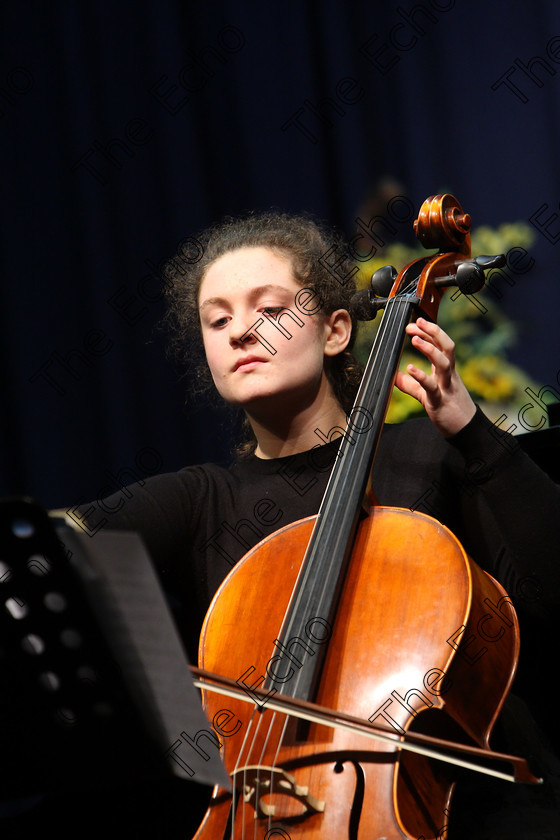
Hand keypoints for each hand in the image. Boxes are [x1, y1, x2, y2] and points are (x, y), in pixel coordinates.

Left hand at [394, 318, 475, 437]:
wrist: (465, 430)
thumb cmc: (448, 408)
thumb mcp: (427, 393)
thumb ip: (412, 384)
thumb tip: (393, 375)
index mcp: (446, 370)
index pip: (441, 344)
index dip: (429, 331)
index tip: (414, 323)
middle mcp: (449, 375)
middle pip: (447, 346)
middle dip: (433, 331)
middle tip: (415, 322)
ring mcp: (446, 387)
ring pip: (444, 363)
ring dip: (430, 349)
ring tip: (414, 339)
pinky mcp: (440, 402)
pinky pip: (432, 388)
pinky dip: (421, 377)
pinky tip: (410, 369)